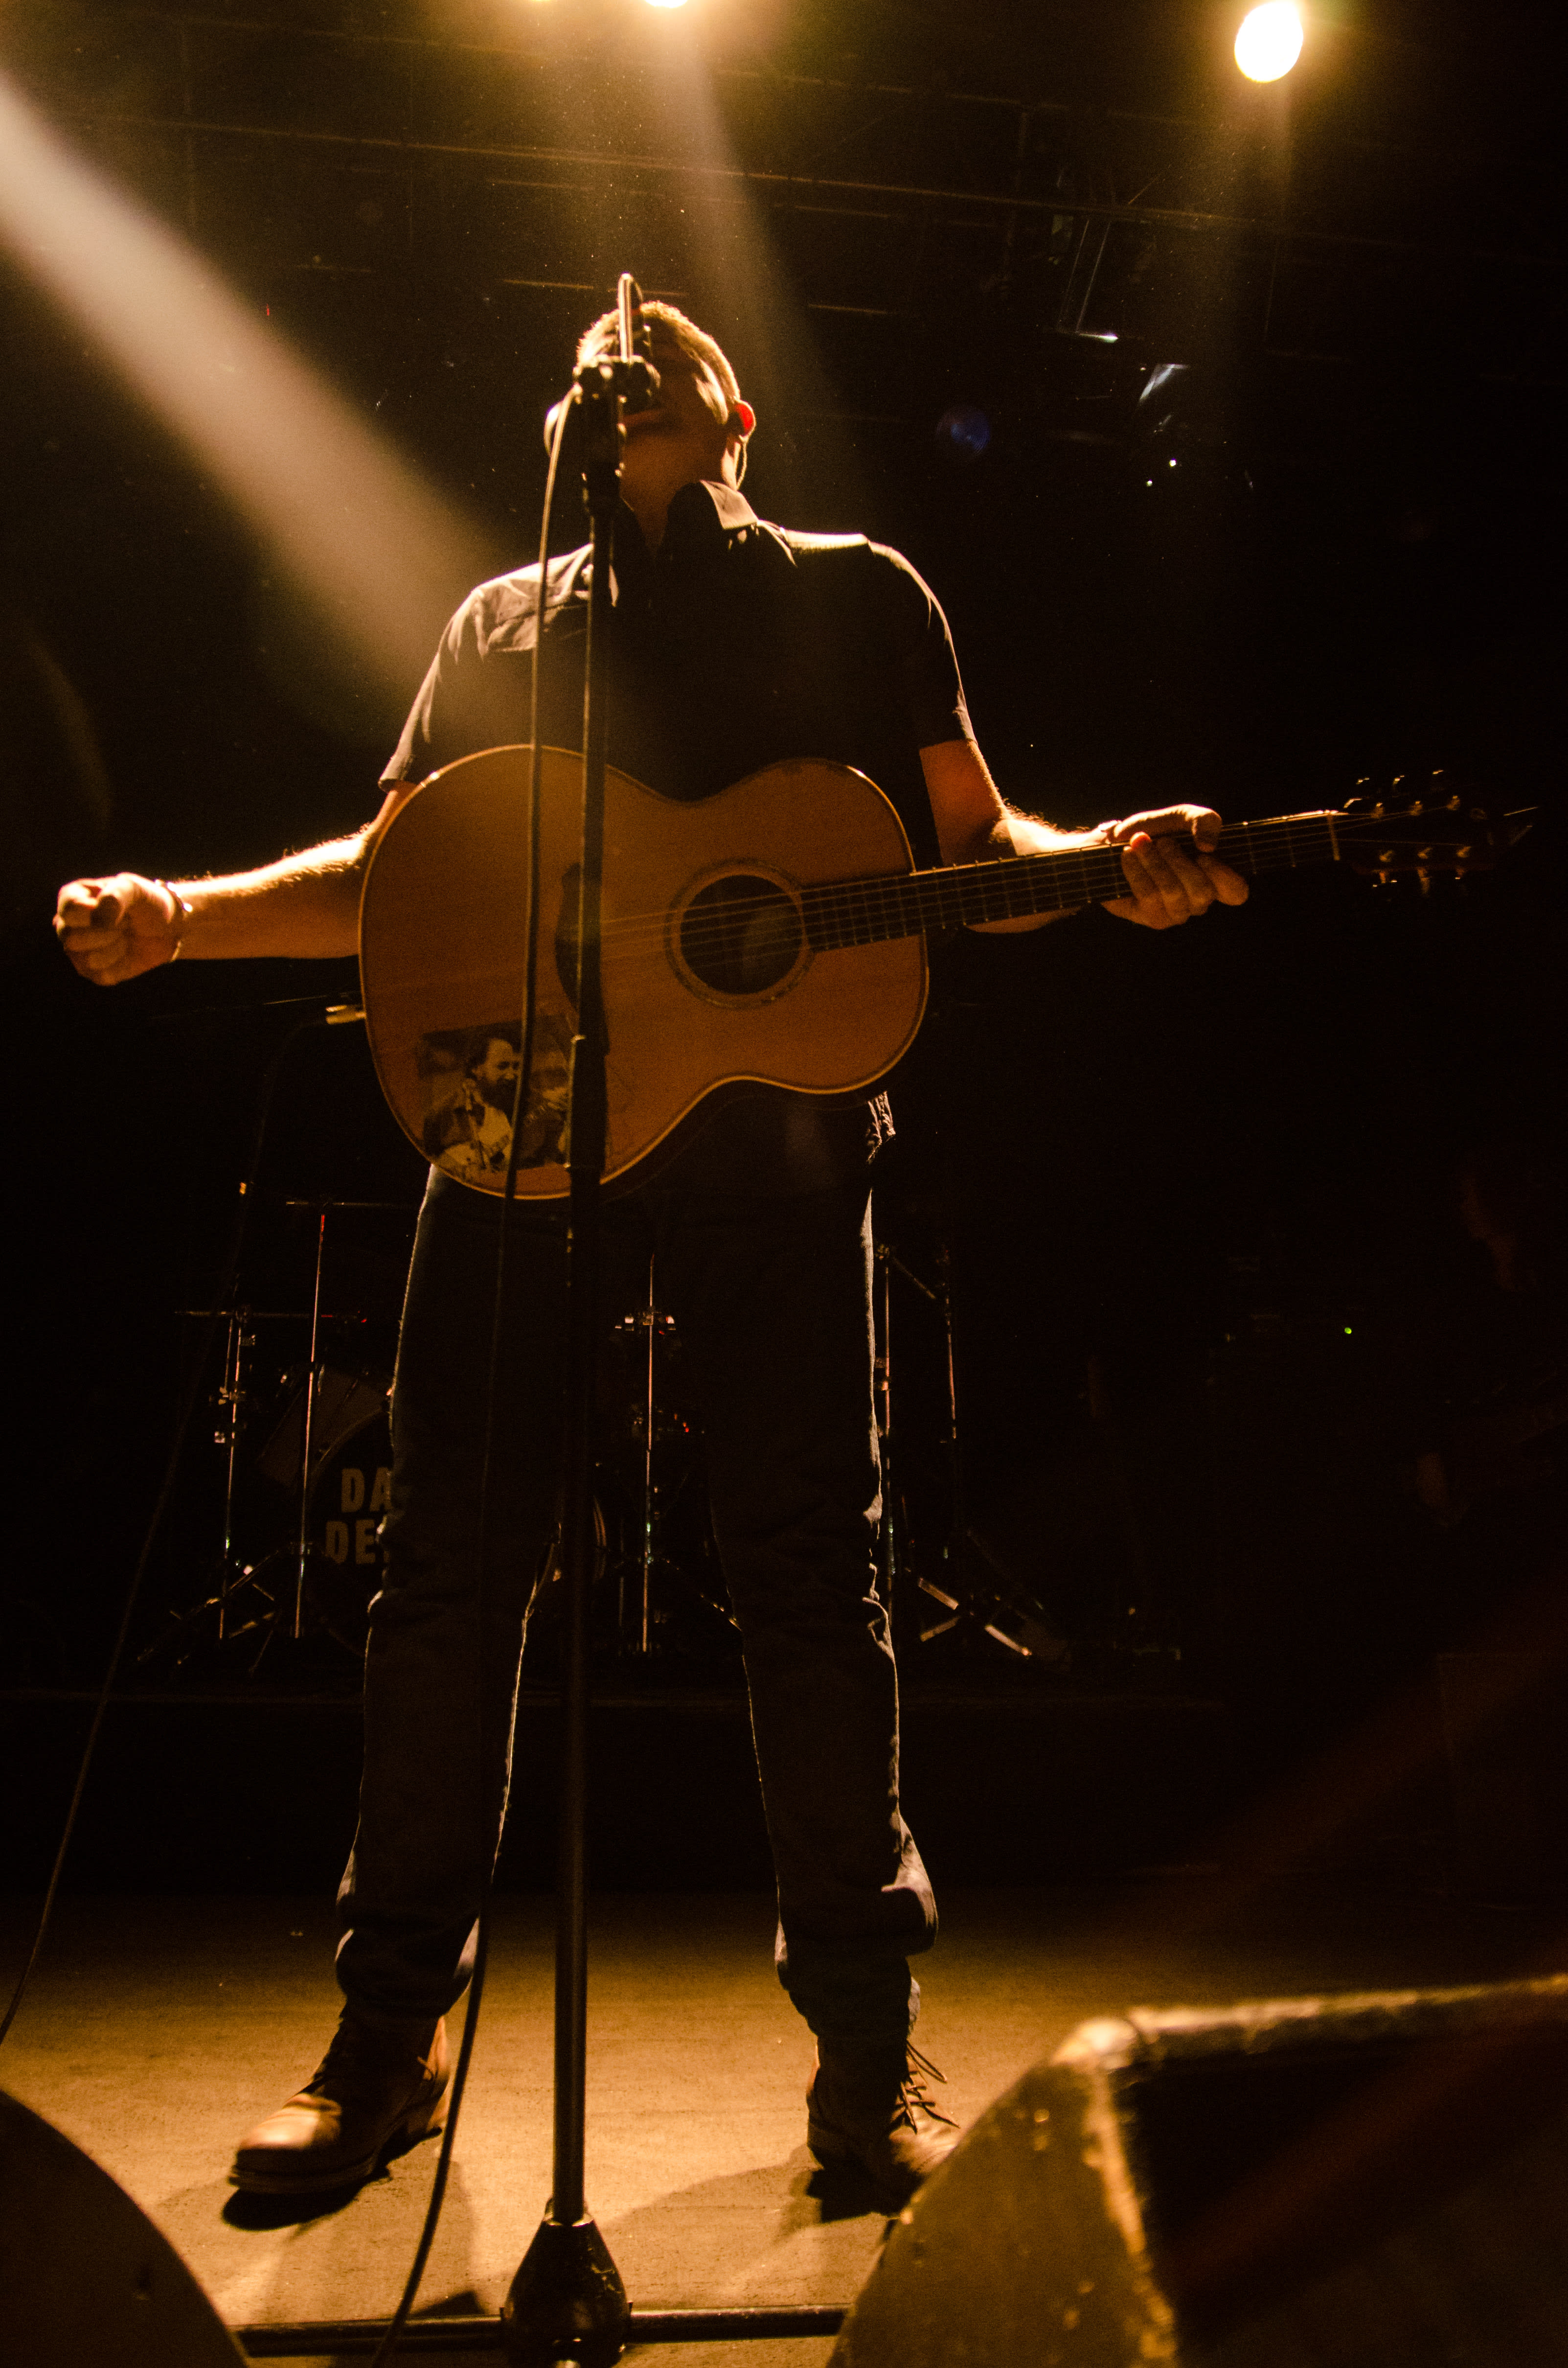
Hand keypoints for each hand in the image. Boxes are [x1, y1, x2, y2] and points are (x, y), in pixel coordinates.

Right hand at [54, 872, 184, 983]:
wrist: (165, 927)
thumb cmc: (144, 902)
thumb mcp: (134, 888)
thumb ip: (114, 896)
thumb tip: (97, 921)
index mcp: (71, 897)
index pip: (69, 910)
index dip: (96, 912)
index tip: (119, 908)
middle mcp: (66, 924)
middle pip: (72, 938)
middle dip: (108, 931)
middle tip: (125, 922)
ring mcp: (76, 951)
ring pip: (89, 959)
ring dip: (116, 947)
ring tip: (125, 935)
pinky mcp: (91, 972)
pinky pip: (102, 976)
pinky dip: (121, 965)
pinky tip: (125, 951)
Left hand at [1101, 805, 1249, 930]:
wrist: (1115, 844)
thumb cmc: (1156, 831)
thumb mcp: (1182, 816)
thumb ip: (1204, 821)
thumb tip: (1209, 846)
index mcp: (1215, 878)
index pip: (1237, 893)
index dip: (1225, 877)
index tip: (1203, 855)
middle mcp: (1200, 901)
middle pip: (1202, 891)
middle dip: (1179, 861)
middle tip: (1163, 842)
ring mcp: (1177, 913)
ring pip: (1174, 893)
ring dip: (1155, 862)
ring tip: (1139, 843)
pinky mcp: (1153, 918)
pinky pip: (1150, 896)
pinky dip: (1137, 870)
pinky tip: (1127, 856)